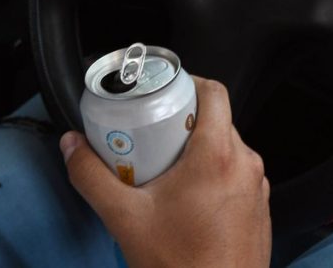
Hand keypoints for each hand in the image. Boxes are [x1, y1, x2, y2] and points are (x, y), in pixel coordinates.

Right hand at [60, 77, 271, 267]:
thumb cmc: (182, 266)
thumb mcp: (125, 218)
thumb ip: (92, 177)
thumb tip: (72, 146)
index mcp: (218, 156)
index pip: (214, 92)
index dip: (188, 83)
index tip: (162, 94)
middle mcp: (245, 166)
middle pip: (216, 121)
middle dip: (182, 123)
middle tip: (152, 136)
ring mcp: (257, 189)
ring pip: (227, 149)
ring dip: (198, 152)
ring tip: (165, 171)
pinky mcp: (260, 209)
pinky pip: (236, 176)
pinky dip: (214, 176)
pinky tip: (187, 198)